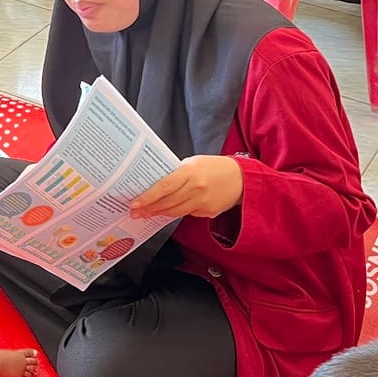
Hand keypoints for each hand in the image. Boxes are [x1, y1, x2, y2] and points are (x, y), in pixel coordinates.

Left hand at [129, 155, 243, 219]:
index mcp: (190, 172)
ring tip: (146, 213)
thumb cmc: (215, 167)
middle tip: (135, 212)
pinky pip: (187, 213)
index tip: (135, 203)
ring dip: (159, 213)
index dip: (148, 197)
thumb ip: (176, 173)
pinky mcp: (208, 211)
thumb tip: (156, 184)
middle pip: (167, 202)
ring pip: (175, 211)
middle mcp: (196, 188)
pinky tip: (166, 212)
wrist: (242, 178)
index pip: (164, 187)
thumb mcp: (194, 163)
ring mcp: (203, 202)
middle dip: (149, 208)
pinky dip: (176, 212)